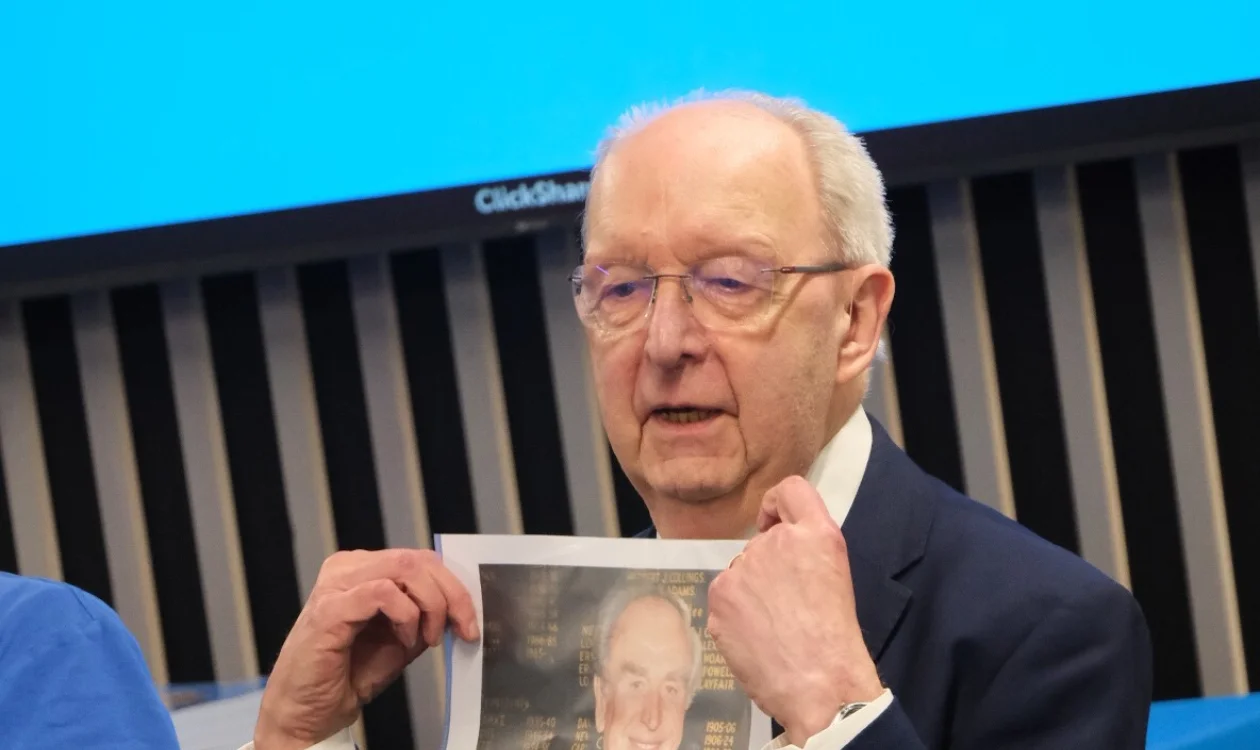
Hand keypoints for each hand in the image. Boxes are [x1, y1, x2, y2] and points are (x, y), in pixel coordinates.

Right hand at [253, 549, 479, 749]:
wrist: (309, 713)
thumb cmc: (350, 674)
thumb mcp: (402, 638)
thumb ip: (426, 614)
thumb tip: (461, 605)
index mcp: (363, 570)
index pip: (420, 559)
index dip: (453, 585)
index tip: (470, 620)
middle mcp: (347, 568)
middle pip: (417, 559)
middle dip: (451, 595)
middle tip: (461, 630)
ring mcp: (335, 585)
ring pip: (404, 568)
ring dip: (430, 605)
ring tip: (426, 639)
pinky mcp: (329, 608)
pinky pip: (382, 592)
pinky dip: (405, 616)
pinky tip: (404, 640)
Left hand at [707, 476, 881, 745]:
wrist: (820, 686)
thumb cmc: (834, 641)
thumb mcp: (834, 576)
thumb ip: (805, 549)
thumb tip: (777, 545)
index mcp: (816, 535)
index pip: (790, 489)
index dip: (777, 505)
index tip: (775, 524)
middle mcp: (777, 542)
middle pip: (760, 541)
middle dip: (767, 566)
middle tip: (786, 605)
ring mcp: (744, 567)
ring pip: (740, 571)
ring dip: (750, 591)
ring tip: (773, 627)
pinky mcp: (720, 594)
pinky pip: (723, 595)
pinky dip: (734, 613)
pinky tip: (755, 637)